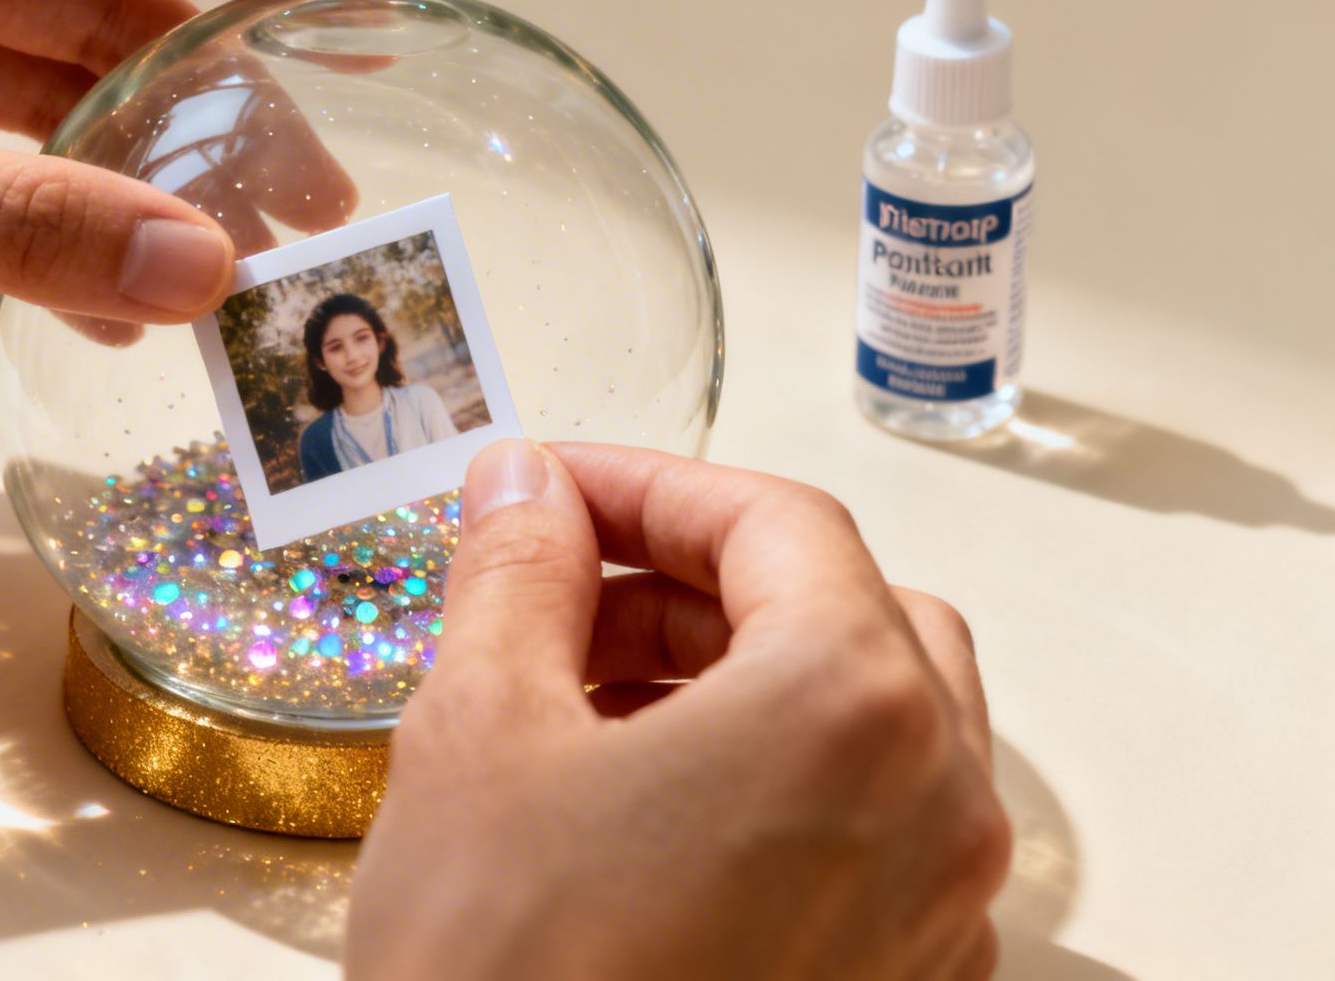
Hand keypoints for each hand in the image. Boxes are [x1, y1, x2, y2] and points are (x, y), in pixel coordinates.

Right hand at [349, 441, 1010, 979]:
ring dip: (730, 676)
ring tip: (580, 697)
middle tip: (561, 584)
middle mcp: (937, 807)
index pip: (773, 522)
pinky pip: (864, 832)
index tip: (548, 489)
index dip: (645, 485)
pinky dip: (768, 779)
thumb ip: (516, 571)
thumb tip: (524, 488)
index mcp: (851, 709)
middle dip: (692, 581)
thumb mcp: (478, 731)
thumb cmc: (507, 978)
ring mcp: (937, 915)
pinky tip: (641, 808)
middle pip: (842, 611)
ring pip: (863, 722)